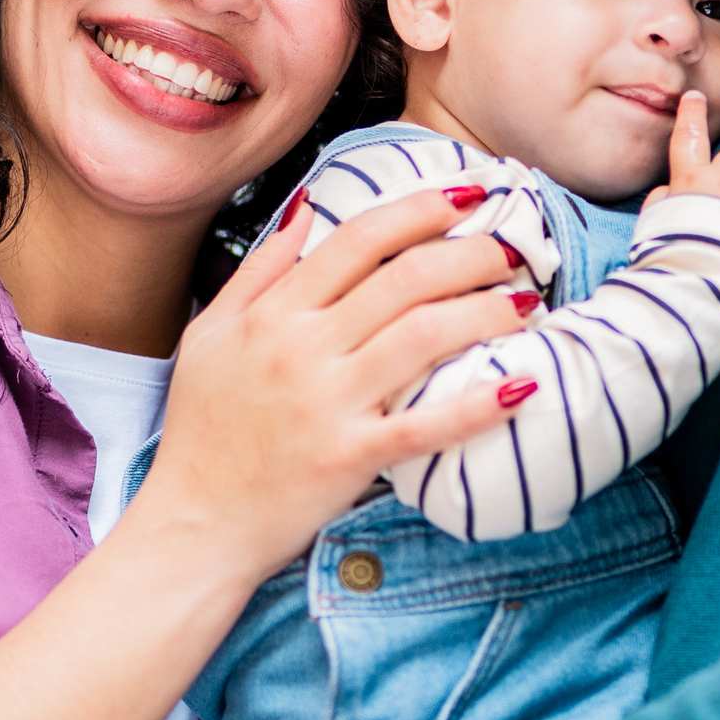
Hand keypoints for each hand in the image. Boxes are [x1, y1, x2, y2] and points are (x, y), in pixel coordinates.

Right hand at [134, 185, 529, 576]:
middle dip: (470, 253)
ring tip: (525, 302)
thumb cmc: (202, 430)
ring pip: (423, 336)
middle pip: (404, 278)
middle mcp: (302, 348)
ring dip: (485, 311)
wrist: (193, 522)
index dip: (420, 209)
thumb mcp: (210, 335)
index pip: (358, 239)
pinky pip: (425, 425)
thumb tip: (305, 209)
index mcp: (272, 315)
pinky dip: (477, 406)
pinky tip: (523, 387)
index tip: (467, 197)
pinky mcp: (350, 457)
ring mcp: (328, 403)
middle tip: (513, 247)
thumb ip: (259, 270)